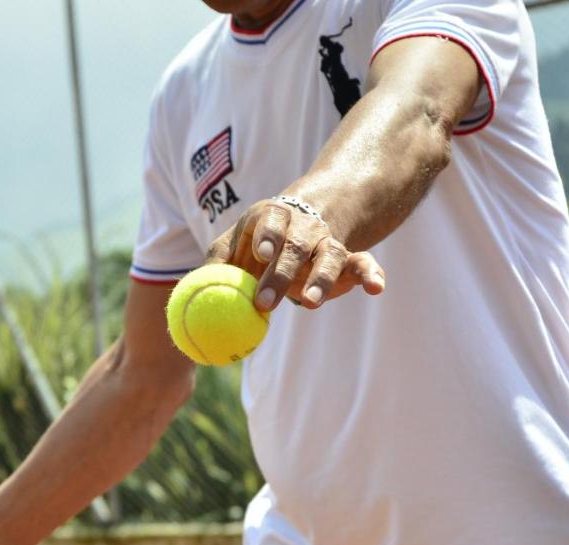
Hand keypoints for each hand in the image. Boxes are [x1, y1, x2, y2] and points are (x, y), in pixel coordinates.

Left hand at [209, 197, 385, 310]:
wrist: (304, 223)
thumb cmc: (258, 242)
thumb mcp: (234, 244)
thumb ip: (216, 262)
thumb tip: (192, 289)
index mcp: (273, 217)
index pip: (271, 221)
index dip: (268, 237)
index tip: (260, 255)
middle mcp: (303, 227)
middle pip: (296, 246)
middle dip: (281, 274)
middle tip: (264, 302)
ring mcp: (328, 242)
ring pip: (330, 256)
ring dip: (322, 278)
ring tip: (310, 303)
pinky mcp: (349, 259)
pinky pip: (364, 264)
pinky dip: (372, 274)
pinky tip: (376, 288)